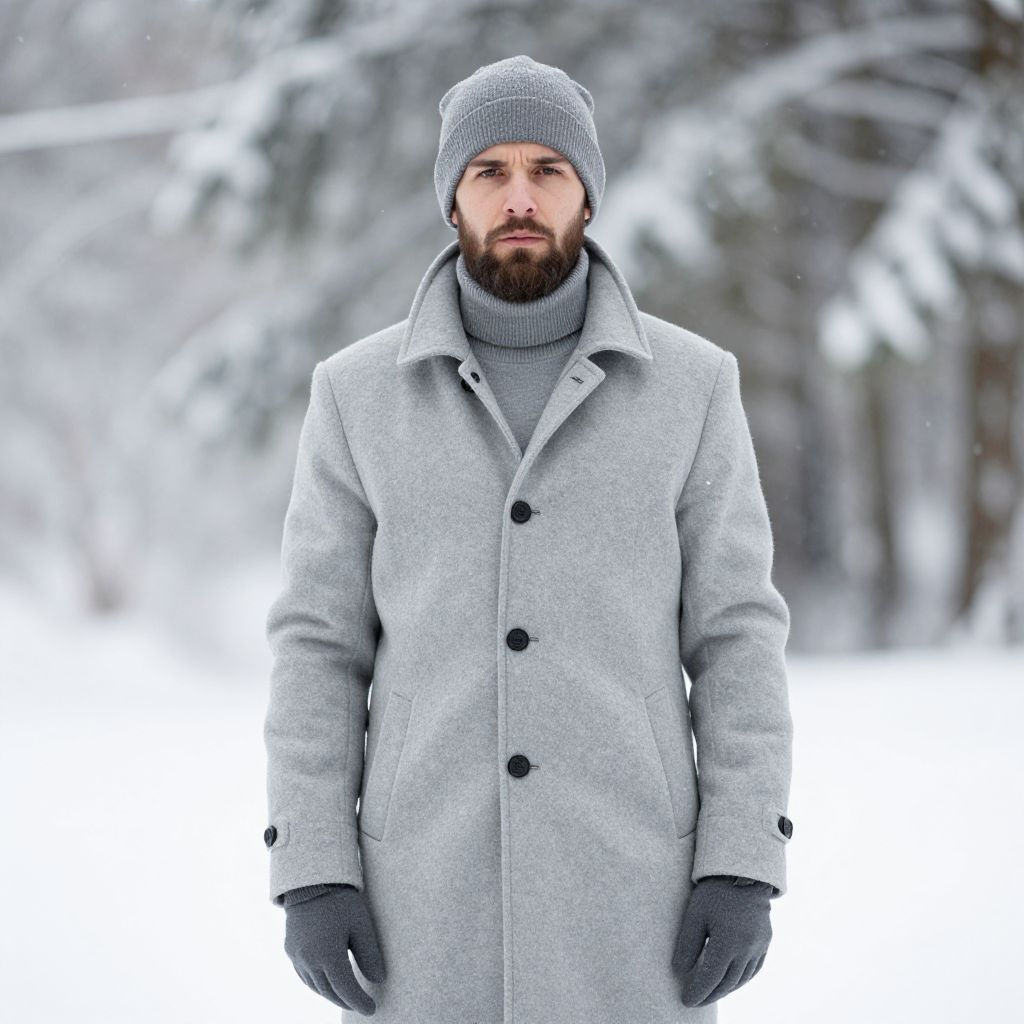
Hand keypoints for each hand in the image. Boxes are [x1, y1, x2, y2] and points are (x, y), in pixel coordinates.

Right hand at [284, 884, 385, 1014]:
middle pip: (329, 991)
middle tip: (360, 1004)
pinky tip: (326, 980)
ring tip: (345, 994)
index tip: (371, 1009)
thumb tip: (378, 980)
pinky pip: (304, 975)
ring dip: (331, 993)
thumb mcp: (361, 924)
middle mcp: (308, 960)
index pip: (346, 989)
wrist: (311, 879)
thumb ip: (370, 955)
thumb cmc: (340, 900)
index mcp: (327, 955)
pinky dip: (317, 983)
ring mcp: (296, 955)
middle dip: (346, 1000)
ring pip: (315, 985)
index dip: (359, 1002)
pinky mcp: (290, 948)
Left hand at [672, 875, 772, 1006]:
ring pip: (742, 978)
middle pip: (727, 982)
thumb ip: (687, 945)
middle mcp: (747, 948)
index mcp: (728, 942)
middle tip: (696, 1000)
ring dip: (726, 989)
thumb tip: (680, 971)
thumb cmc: (714, 891)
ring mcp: (759, 945)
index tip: (685, 1001)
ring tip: (710, 993)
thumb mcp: (694, 915)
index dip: (698, 991)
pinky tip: (731, 980)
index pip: (711, 978)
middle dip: (710, 994)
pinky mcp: (766, 940)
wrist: (743, 871)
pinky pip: (754, 968)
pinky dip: (741, 978)